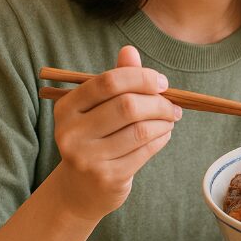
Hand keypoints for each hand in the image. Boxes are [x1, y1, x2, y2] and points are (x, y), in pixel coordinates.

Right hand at [51, 45, 180, 221]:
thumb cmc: (95, 138)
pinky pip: (145, 150)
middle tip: (173, 106)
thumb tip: (130, 50)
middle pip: (128, 106)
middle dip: (159, 102)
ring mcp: (88, 157)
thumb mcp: (98, 108)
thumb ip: (116, 79)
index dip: (141, 78)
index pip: (109, 82)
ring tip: (170, 119)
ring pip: (140, 130)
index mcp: (67, 107)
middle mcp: (72, 132)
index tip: (161, 82)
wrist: (80, 190)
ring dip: (164, 121)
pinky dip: (162, 138)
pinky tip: (164, 134)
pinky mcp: (107, 177)